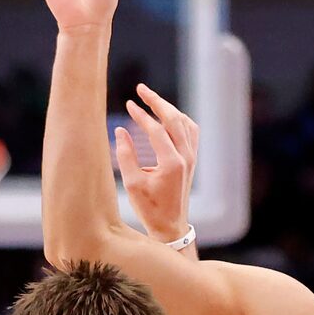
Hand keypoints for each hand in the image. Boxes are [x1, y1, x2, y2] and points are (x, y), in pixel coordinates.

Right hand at [116, 87, 199, 242]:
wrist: (171, 226)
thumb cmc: (149, 208)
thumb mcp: (132, 184)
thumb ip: (126, 156)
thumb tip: (121, 130)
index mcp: (171, 164)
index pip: (156, 130)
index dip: (141, 115)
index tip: (128, 104)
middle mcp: (185, 158)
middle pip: (174, 119)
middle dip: (156, 101)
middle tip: (140, 89)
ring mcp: (191, 158)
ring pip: (184, 122)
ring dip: (168, 108)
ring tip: (151, 99)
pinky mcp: (192, 160)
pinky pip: (190, 131)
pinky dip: (179, 119)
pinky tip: (167, 115)